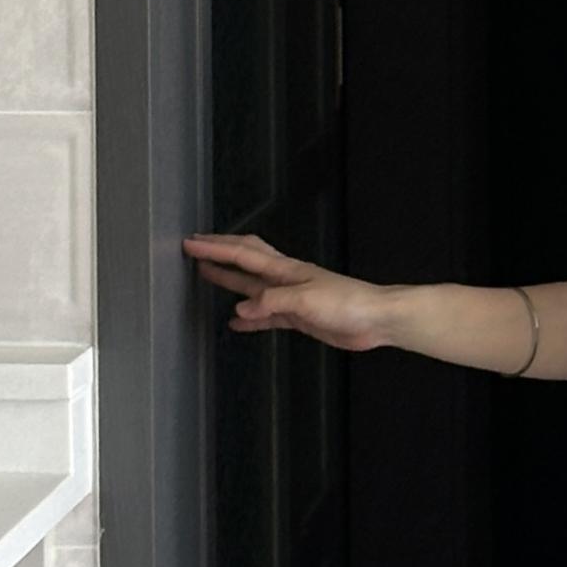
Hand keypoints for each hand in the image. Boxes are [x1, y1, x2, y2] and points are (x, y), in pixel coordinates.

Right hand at [182, 231, 391, 350]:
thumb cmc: (348, 302)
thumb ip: (271, 302)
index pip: (242, 254)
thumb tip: (240, 310)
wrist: (376, 319)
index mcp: (285, 269)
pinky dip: (249, 317)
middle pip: (245, 260)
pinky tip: (237, 322)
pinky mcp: (299, 317)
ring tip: (206, 275)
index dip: (214, 248)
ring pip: (252, 286)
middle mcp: (285, 279)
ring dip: (229, 280)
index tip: (190, 244)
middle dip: (219, 253)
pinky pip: (266, 315)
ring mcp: (291, 297)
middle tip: (195, 249)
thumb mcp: (305, 300)